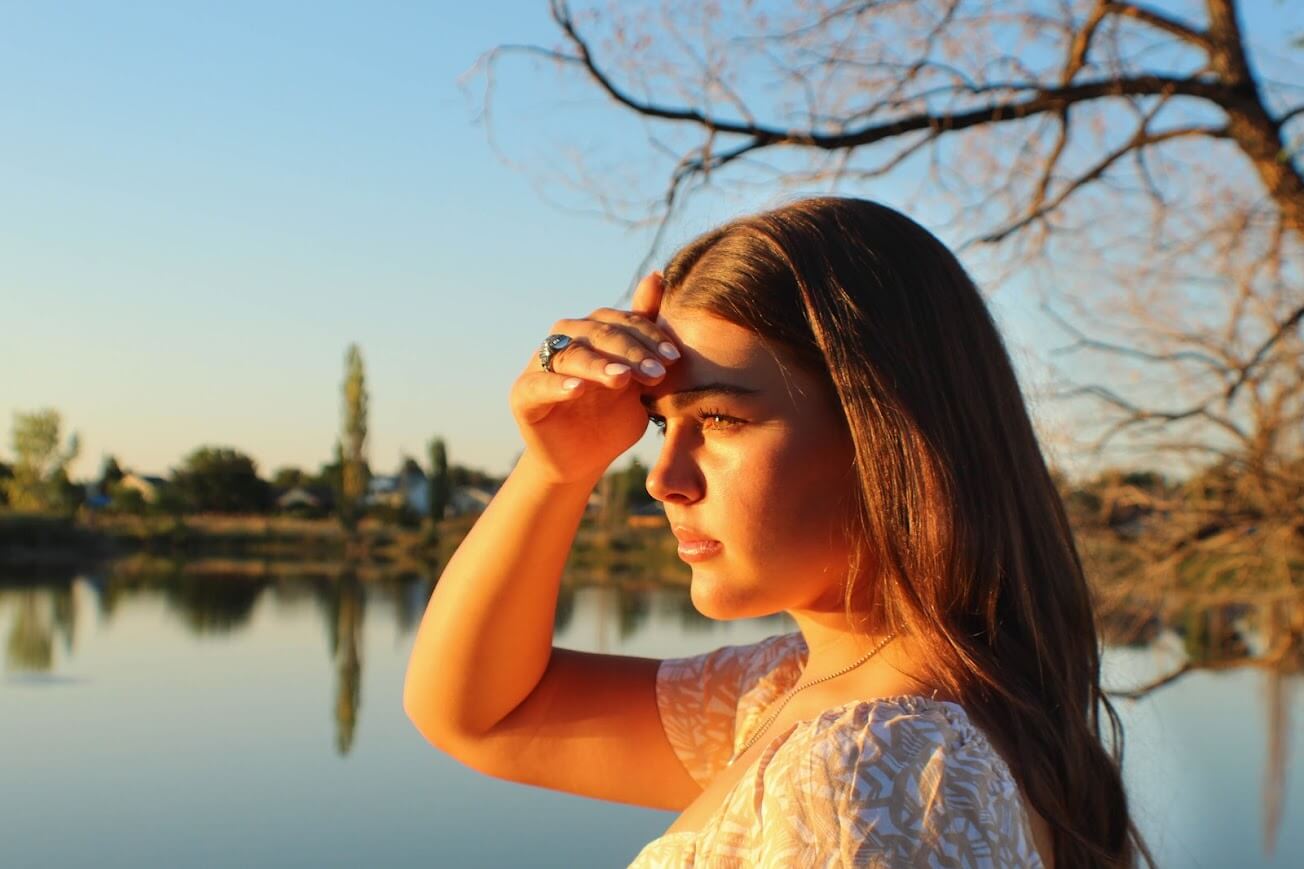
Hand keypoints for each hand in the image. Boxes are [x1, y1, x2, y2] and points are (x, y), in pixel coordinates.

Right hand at [509, 271, 678, 485]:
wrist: (583, 462)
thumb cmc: (611, 416)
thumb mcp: (637, 377)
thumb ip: (644, 332)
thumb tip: (656, 276)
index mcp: (592, 332)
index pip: (622, 322)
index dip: (648, 337)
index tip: (674, 358)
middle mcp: (564, 341)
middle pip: (599, 334)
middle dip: (631, 352)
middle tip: (658, 374)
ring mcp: (540, 365)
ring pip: (571, 355)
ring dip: (599, 365)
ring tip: (622, 379)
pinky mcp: (523, 394)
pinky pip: (539, 384)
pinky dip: (558, 385)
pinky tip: (578, 389)